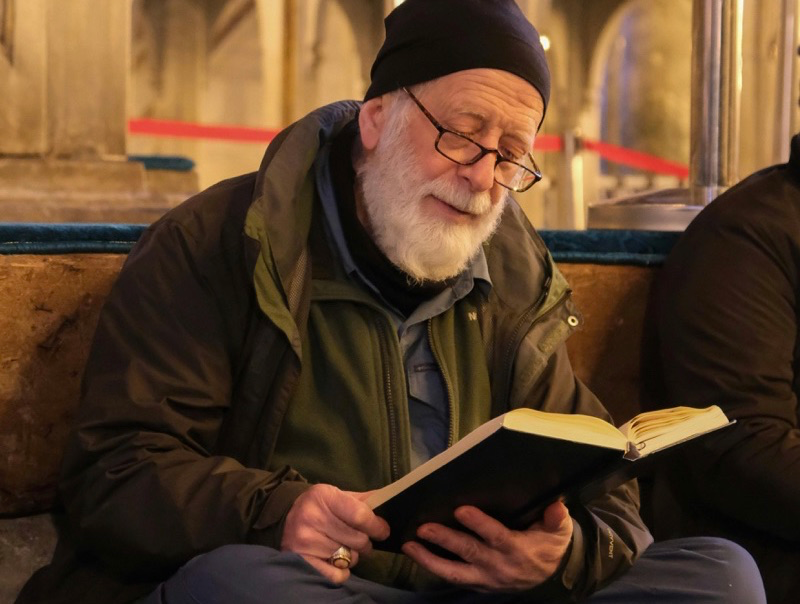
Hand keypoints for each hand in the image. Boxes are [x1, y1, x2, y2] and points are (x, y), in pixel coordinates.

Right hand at [281, 484, 389, 582]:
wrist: (286, 516)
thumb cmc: (320, 506)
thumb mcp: (338, 495)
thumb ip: (364, 501)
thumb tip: (388, 504)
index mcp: (323, 496)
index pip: (360, 516)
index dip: (377, 526)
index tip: (383, 531)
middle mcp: (311, 517)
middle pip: (357, 540)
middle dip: (365, 543)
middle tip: (361, 540)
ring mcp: (304, 540)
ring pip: (348, 558)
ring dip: (352, 555)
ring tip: (344, 547)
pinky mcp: (301, 560)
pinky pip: (336, 574)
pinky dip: (341, 571)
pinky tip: (336, 560)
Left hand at [401, 500, 572, 591]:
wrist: (550, 578)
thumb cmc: (550, 545)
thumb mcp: (559, 531)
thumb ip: (556, 519)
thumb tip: (556, 505)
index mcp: (518, 550)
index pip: (496, 536)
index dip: (479, 524)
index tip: (461, 509)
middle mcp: (499, 566)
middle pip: (469, 553)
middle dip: (445, 539)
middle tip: (423, 527)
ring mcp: (486, 579)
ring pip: (454, 572)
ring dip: (429, 560)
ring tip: (409, 546)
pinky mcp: (477, 584)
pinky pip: (453, 578)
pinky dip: (433, 568)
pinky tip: (416, 554)